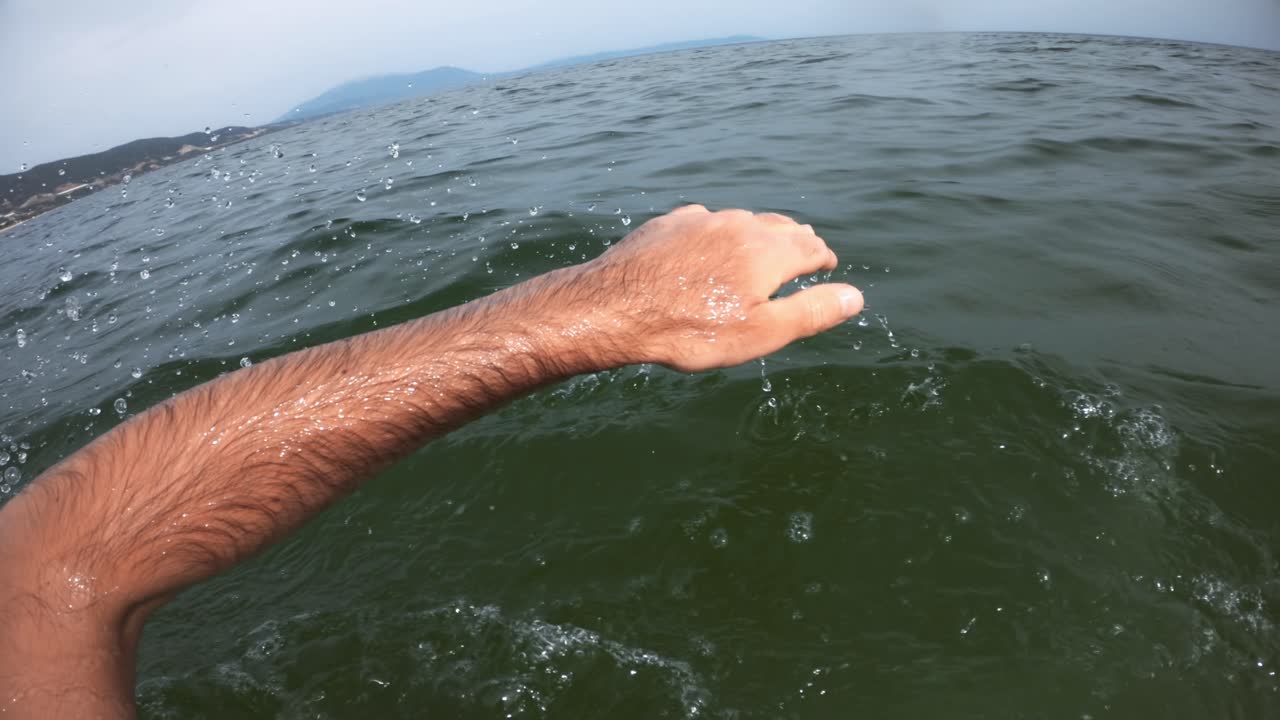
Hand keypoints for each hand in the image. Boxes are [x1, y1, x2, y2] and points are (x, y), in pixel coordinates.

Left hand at [559, 205, 863, 371]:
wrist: (613, 308)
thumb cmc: (691, 330)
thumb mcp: (760, 332)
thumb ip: (810, 311)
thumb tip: (855, 296)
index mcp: (768, 251)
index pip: (810, 247)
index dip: (823, 257)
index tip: (828, 265)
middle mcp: (738, 224)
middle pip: (779, 226)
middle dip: (796, 239)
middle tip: (804, 250)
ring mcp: (700, 220)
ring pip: (741, 221)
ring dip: (758, 233)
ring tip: (761, 246)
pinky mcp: (668, 224)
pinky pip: (705, 222)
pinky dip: (718, 233)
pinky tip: (709, 244)